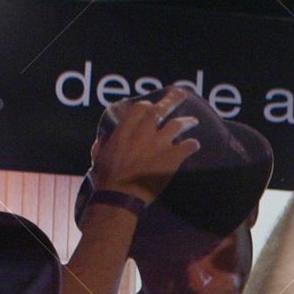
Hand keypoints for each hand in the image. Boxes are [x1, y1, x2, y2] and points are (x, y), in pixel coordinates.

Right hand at [88, 87, 200, 205]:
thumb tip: (106, 137)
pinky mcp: (172, 158)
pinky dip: (192, 145)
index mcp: (126, 129)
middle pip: (160, 110)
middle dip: (171, 102)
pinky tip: (195, 145)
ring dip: (187, 122)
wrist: (120, 196)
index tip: (152, 108)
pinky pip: (188, 146)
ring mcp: (159, 143)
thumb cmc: (106, 178)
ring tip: (193, 121)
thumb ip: (103, 143)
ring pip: (177, 125)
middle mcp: (144, 132)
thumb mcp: (98, 156)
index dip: (148, 107)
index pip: (140, 108)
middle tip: (180, 97)